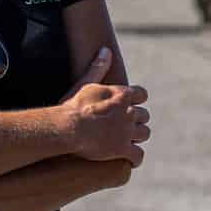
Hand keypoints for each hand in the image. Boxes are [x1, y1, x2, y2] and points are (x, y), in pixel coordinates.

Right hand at [58, 45, 149, 162]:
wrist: (66, 129)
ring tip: (128, 141)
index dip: (137, 101)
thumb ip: (97, 67)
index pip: (142, 94)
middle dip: (137, 120)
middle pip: (144, 115)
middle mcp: (129, 112)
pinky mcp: (123, 149)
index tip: (129, 106)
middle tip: (127, 125)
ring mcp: (127, 131)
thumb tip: (106, 49)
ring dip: (137, 137)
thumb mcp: (84, 83)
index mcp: (122, 94)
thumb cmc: (71, 107)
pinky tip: (130, 160)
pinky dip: (135, 158)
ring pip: (144, 134)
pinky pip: (138, 156)